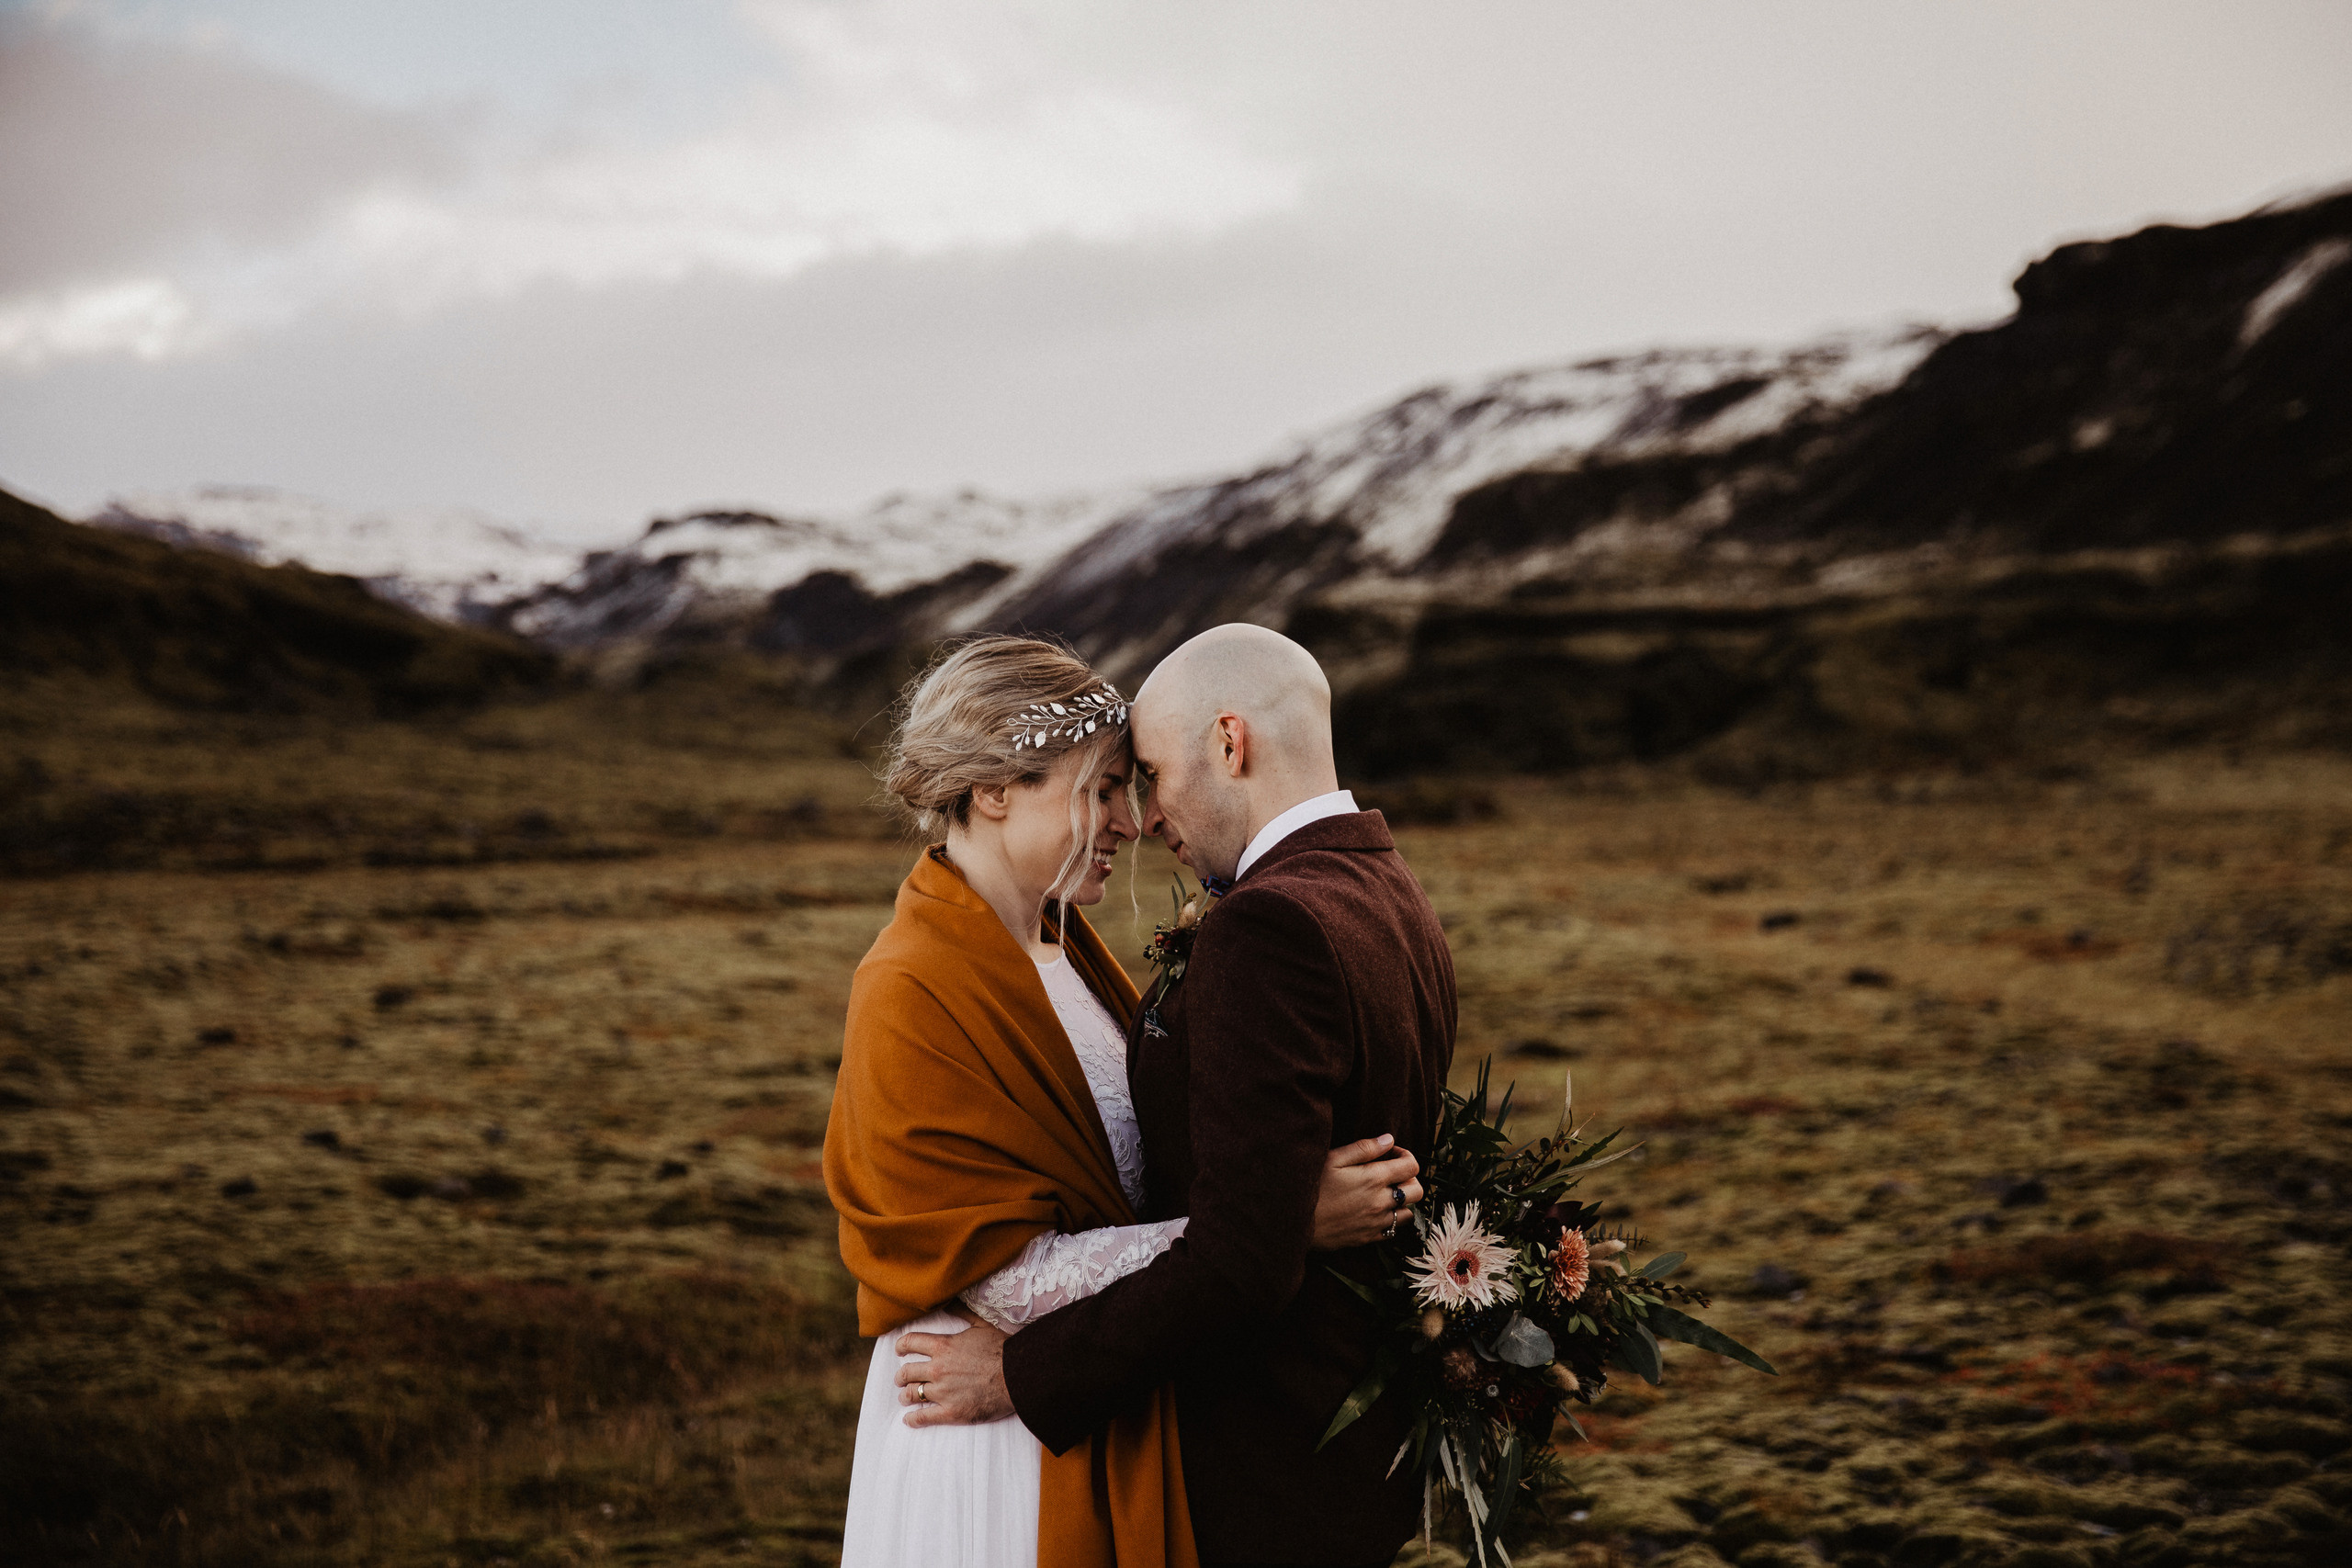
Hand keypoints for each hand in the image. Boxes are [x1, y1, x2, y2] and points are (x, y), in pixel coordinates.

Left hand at [894, 1318, 1012, 1425]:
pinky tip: (909, 1419)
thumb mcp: (981, 1325)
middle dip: (901, 1376)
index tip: (899, 1350)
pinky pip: (923, 1417)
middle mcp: (938, 1369)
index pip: (910, 1343)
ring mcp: (943, 1392)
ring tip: (905, 1397)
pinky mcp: (951, 1412)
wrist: (1018, 1376)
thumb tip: (949, 1301)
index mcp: (943, 1346)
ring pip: (912, 1394)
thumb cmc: (1002, 1349)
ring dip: (905, 1396)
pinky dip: (913, 1419)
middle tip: (901, 1378)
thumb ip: (962, 1312)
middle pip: (907, 1372)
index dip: (901, 1346)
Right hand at [1311, 1134, 1422, 1249]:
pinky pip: (1393, 1230)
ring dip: (1401, 1201)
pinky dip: (1390, 1219)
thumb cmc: (1312, 1186)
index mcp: (1374, 1178)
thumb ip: (1364, 1148)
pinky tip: (1375, 1211)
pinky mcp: (1368, 1237)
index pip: (1411, 1166)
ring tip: (1384, 1193)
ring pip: (1408, 1212)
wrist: (1296, 1222)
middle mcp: (1381, 1201)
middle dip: (1409, 1178)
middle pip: (1417, 1191)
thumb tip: (1388, 1139)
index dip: (1405, 1156)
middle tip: (1391, 1174)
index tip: (1390, 1154)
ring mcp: (1376, 1222)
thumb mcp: (1334, 1159)